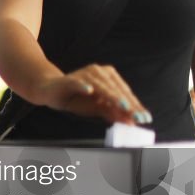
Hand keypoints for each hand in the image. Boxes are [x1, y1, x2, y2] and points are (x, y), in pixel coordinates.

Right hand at [35, 64, 151, 124]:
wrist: (51, 91)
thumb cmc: (75, 98)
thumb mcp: (97, 108)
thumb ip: (113, 113)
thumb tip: (131, 122)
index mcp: (108, 77)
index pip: (124, 92)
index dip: (135, 106)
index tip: (144, 118)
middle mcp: (99, 72)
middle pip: (116, 89)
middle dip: (128, 104)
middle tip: (137, 116)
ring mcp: (85, 74)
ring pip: (101, 86)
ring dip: (112, 96)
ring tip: (124, 106)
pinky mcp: (70, 79)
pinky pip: (78, 82)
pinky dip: (83, 86)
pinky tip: (89, 91)